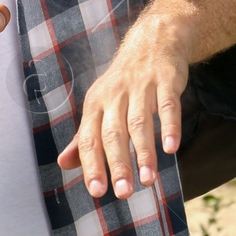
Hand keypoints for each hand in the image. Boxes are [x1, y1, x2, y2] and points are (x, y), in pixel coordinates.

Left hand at [57, 18, 190, 197]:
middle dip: (118, 165)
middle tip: (123, 193)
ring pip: (139, 123)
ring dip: (144, 153)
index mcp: (95, 104)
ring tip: (148, 180)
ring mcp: (140, 87)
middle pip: (113, 134)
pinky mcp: (165, 81)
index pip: (88, 138)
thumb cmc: (124, 83)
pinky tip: (171, 148)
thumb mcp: (100, 106)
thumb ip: (85, 137)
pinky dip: (169, 126)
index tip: (97, 192)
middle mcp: (114, 95)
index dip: (91, 165)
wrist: (152, 41)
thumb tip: (64, 164)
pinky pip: (167, 106)